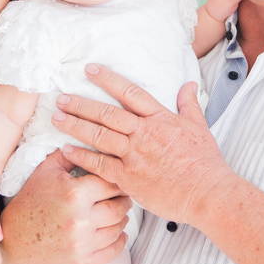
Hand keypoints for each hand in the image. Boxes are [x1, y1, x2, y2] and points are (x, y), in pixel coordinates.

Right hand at [0, 149, 130, 263]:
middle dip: (123, 200)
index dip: (117, 180)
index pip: (111, 183)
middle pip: (119, 207)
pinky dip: (119, 241)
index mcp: (75, 193)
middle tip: (123, 197)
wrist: (14, 240)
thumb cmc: (30, 202)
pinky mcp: (82, 263)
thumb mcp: (46, 171)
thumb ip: (70, 154)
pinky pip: (113, 251)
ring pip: (118, 228)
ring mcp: (82, 244)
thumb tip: (89, 140)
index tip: (118, 181)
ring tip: (119, 214)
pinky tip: (118, 233)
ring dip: (122, 220)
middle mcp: (81, 220)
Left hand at [51, 64, 231, 225]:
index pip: (130, 93)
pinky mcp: (128, 178)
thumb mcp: (199, 127)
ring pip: (98, 136)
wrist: (206, 193)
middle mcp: (143, 134)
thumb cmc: (204, 163)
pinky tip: (66, 150)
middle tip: (61, 98)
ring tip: (56, 118)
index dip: (108, 79)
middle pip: (106, 113)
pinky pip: (99, 165)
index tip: (90, 70)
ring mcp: (134, 156)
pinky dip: (81, 156)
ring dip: (75, 126)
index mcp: (160, 119)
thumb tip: (189, 84)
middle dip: (81, 104)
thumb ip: (189, 104)